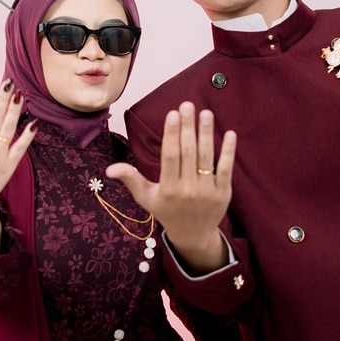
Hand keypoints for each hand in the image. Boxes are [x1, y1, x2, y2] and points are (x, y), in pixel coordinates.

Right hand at [105, 103, 236, 273]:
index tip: (172, 114)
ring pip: (206, 158)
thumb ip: (130, 180)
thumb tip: (108, 169)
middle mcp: (187, 190)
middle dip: (188, 128)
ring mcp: (206, 192)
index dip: (171, 135)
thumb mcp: (145, 198)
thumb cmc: (166, 211)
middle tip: (188, 105)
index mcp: (167, 189)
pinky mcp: (223, 193)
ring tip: (206, 113)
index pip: (170, 157)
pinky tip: (230, 133)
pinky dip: (228, 152)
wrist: (193, 235)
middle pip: (188, 153)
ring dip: (207, 134)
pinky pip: (226, 169)